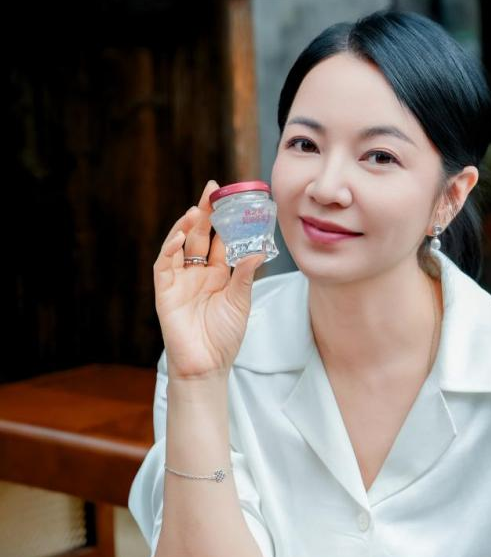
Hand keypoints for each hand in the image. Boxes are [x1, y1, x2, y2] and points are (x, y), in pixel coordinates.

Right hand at [153, 180, 265, 378]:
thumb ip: (245, 274)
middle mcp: (196, 273)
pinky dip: (170, 249)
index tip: (227, 196)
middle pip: (199, 236)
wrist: (207, 366)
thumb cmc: (224, 337)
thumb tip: (259, 249)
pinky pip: (164, 265)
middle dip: (203, 212)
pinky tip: (181, 237)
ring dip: (186, 227)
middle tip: (211, 190)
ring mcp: (179, 281)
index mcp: (216, 273)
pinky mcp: (165, 292)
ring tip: (196, 210)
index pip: (218, 238)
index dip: (221, 218)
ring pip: (179, 245)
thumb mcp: (240, 301)